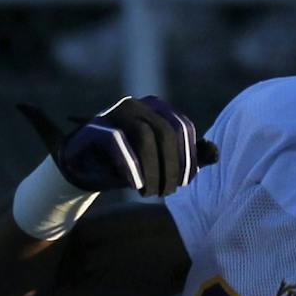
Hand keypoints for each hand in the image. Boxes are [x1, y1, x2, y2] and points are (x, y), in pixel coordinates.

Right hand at [18, 95, 216, 196]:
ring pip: (145, 134)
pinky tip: (134, 184)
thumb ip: (186, 158)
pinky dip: (131, 165)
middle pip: (167, 130)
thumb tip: (215, 153)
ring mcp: (113, 112)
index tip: (187, 182)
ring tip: (150, 192)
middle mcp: (136, 104)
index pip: (183, 127)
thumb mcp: (157, 165)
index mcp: (155, 108)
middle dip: (173, 165)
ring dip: (152, 168)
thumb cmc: (123, 167)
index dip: (189, 156)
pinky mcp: (93, 127)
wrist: (79, 171)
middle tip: (169, 192)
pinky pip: (118, 141)